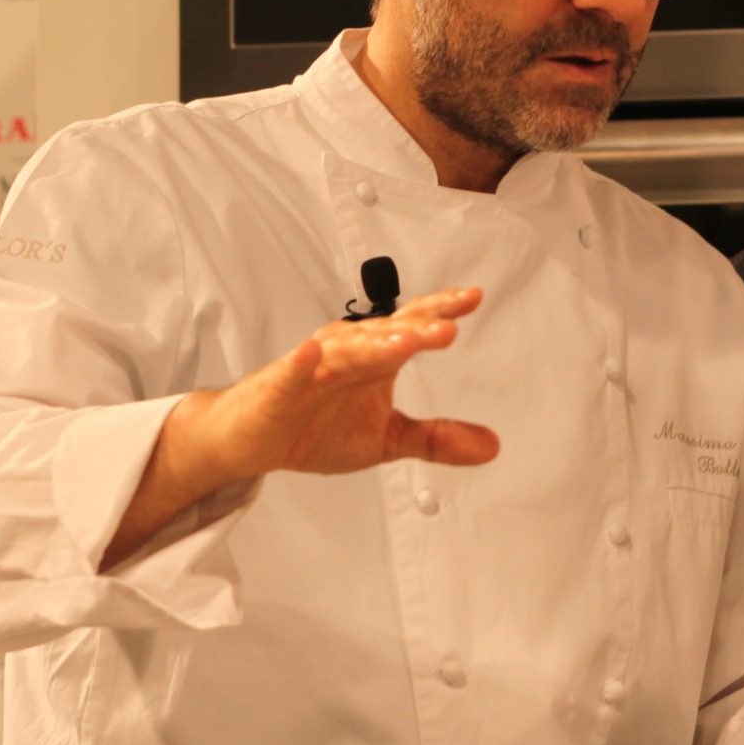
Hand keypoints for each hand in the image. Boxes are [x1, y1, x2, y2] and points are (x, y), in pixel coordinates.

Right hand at [185, 287, 498, 482]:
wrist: (251, 440)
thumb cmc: (315, 426)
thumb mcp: (386, 438)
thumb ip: (436, 438)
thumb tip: (492, 446)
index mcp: (375, 357)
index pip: (413, 326)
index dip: (441, 312)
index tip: (473, 297)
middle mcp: (346, 352)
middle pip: (385, 334)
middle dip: (416, 329)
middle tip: (447, 327)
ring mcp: (311, 367)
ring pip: (345, 351)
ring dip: (372, 344)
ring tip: (403, 342)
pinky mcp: (277, 388)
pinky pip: (290, 373)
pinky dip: (300, 363)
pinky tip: (311, 353)